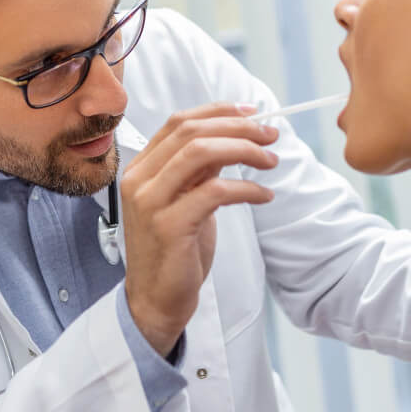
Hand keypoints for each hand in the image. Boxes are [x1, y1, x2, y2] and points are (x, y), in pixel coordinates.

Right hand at [120, 103, 278, 354]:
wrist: (155, 299)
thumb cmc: (174, 249)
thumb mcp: (185, 199)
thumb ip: (200, 169)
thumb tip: (234, 137)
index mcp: (140, 168)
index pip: (178, 122)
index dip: (218, 111)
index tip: (252, 113)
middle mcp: (139, 180)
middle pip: (191, 132)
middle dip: (238, 127)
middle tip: (271, 136)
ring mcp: (150, 202)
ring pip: (200, 153)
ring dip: (244, 151)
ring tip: (271, 161)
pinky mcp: (169, 226)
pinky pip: (215, 192)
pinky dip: (246, 188)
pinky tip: (263, 195)